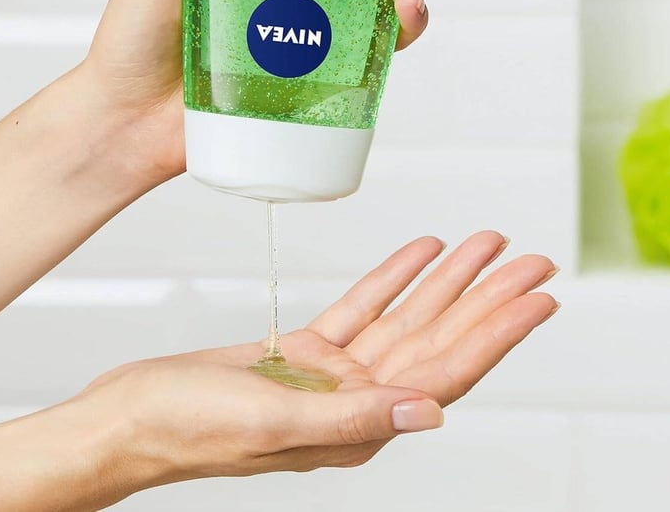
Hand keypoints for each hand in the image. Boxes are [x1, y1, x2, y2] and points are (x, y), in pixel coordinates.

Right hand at [72, 232, 557, 499]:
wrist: (131, 416)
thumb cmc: (189, 427)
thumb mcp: (273, 422)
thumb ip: (354, 417)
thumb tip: (432, 412)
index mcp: (358, 427)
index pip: (447, 372)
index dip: (498, 333)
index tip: (538, 298)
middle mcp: (356, 402)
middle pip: (439, 339)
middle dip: (488, 297)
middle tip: (531, 259)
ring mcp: (332, 376)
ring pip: (406, 318)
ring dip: (446, 280)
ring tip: (484, 243)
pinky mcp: (305, 353)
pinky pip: (362, 307)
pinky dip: (392, 277)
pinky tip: (419, 253)